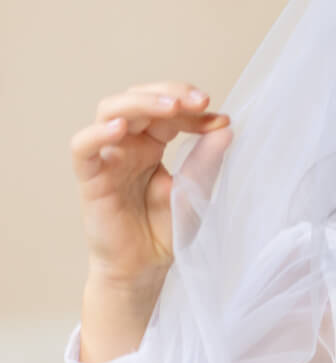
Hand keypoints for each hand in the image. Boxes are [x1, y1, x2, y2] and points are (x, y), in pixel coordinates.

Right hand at [70, 83, 232, 285]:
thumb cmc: (168, 230)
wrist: (147, 267)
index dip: (193, 109)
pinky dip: (97, 134)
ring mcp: (108, 157)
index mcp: (153, 144)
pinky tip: (120, 129)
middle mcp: (128, 144)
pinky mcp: (91, 178)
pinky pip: (83, 148)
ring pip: (110, 112)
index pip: (168, 112)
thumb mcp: (196, 191)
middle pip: (138, 100)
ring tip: (172, 108)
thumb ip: (207, 160)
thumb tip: (226, 127)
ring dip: (140, 103)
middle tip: (200, 101)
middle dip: (169, 95)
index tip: (221, 119)